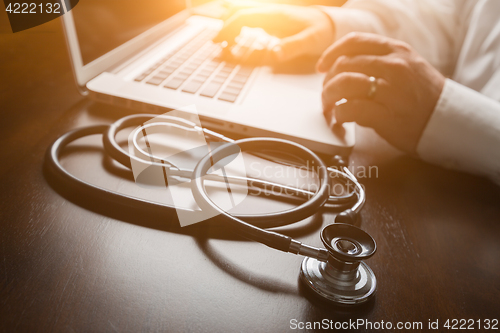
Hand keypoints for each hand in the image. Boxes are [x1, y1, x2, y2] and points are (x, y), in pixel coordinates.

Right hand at [213, 4, 334, 61]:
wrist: (333, 24)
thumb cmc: (322, 31)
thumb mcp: (311, 41)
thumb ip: (292, 46)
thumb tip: (274, 53)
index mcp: (276, 15)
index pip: (244, 16)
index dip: (229, 27)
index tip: (220, 40)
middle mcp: (271, 12)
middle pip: (240, 15)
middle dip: (225, 28)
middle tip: (215, 44)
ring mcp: (271, 16)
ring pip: (244, 17)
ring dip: (231, 28)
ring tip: (222, 43)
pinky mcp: (273, 22)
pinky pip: (251, 22)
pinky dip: (240, 29)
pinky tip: (236, 40)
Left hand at [317, 32, 445, 153]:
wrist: (448, 122)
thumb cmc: (424, 96)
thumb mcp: (408, 66)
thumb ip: (380, 60)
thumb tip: (343, 64)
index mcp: (397, 51)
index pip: (355, 42)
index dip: (332, 53)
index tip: (322, 66)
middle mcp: (394, 67)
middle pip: (344, 65)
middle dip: (328, 81)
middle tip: (326, 93)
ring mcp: (391, 92)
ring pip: (343, 85)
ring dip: (329, 97)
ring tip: (329, 107)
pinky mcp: (387, 116)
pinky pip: (350, 109)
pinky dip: (339, 114)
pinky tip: (340, 118)